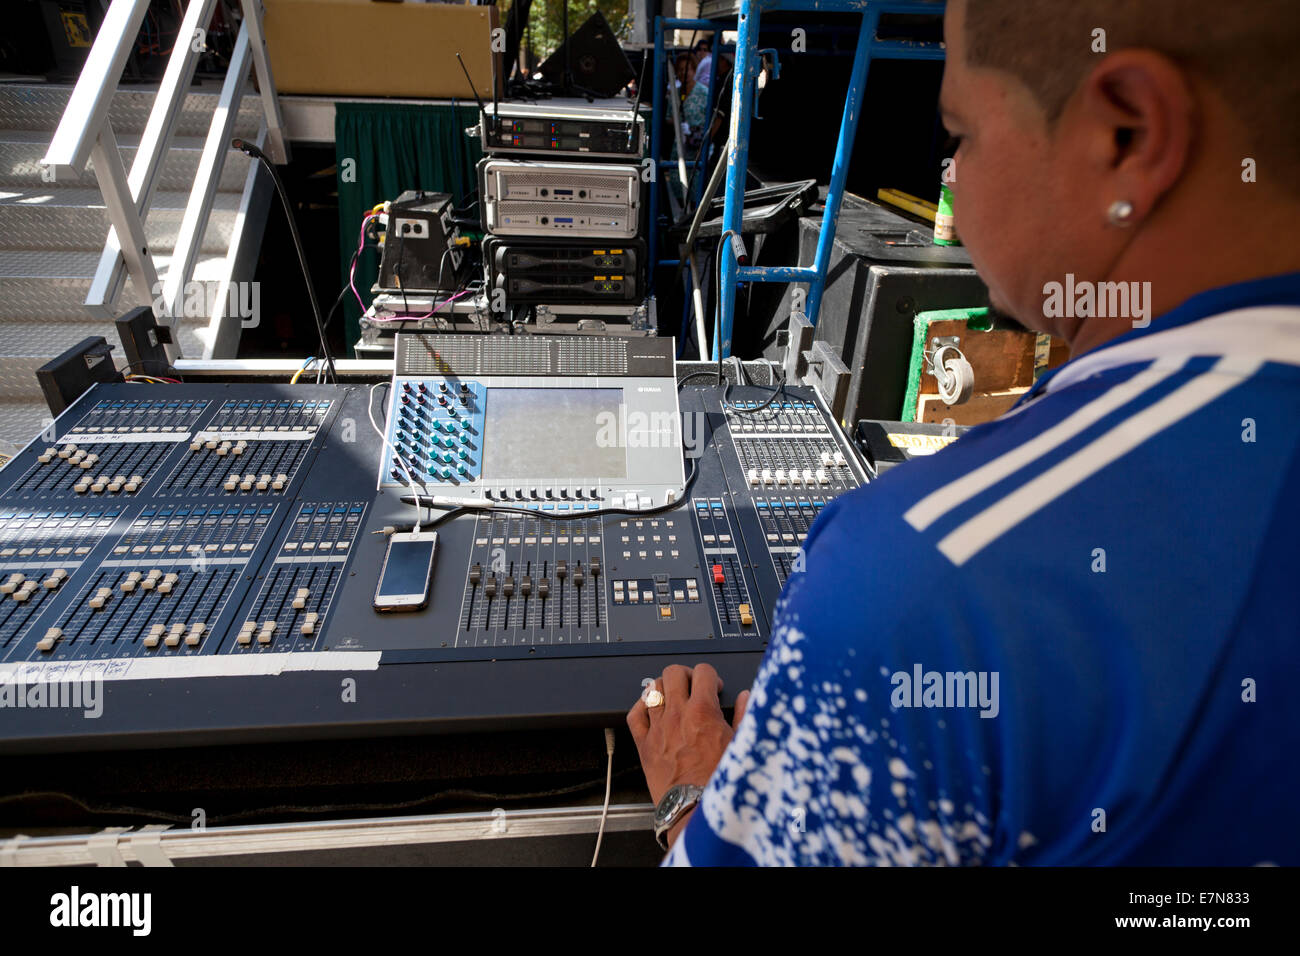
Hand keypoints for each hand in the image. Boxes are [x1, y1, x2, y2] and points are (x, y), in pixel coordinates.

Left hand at [627, 663, 749, 845]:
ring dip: (664, 688)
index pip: (703, 671)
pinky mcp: (644, 744)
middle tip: (693, 687)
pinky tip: (651, 710)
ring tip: (673, 697)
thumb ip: (745, 716)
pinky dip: (641, 707)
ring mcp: (658, 728)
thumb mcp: (741, 746)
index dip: (711, 676)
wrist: (695, 810)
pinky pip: (634, 714)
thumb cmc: (718, 784)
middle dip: (686, 675)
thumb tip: (747, 697)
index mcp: (703, 712)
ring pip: (652, 689)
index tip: (714, 687)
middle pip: (673, 673)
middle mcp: (677, 715)